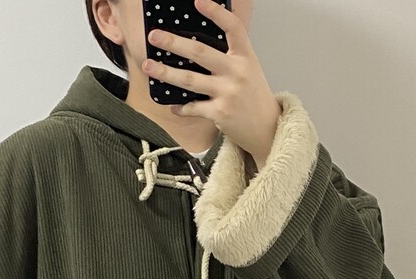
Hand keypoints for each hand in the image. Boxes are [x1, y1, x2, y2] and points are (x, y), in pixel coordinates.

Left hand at [142, 0, 279, 170]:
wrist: (267, 128)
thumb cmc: (253, 96)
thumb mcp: (248, 69)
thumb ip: (229, 56)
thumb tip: (196, 46)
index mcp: (245, 56)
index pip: (232, 27)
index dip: (215, 12)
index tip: (198, 1)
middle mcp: (237, 71)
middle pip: (200, 52)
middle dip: (174, 43)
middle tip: (154, 36)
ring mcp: (228, 93)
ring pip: (190, 80)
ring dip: (166, 73)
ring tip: (149, 66)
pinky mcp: (220, 113)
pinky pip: (193, 107)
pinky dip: (181, 107)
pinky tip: (172, 105)